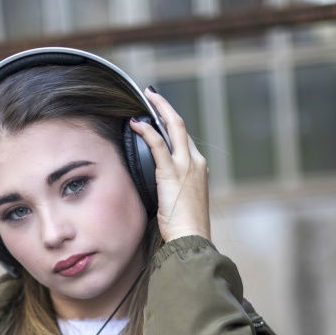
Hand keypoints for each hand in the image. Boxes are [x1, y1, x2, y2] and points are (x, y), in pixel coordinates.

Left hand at [130, 87, 210, 243]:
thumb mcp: (181, 204)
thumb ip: (172, 189)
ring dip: (159, 109)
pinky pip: (158, 144)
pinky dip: (147, 131)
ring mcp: (186, 166)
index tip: (161, 115)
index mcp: (199, 170)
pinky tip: (136, 123)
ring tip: (146, 98)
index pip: (185, 140)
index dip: (171, 125)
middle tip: (152, 95)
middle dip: (166, 107)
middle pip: (181, 126)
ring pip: (173, 127)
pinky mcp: (172, 173)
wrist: (192, 239)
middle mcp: (196, 163)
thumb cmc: (185, 229)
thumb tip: (158, 188)